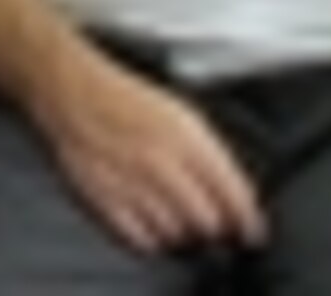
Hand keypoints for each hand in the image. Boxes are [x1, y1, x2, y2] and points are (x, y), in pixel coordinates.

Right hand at [33, 51, 266, 255]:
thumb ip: (210, 153)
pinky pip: (141, 237)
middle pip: (207, 220)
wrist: (76, 92)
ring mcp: (133, 182)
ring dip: (184, 230)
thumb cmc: (128, 100)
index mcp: (186, 136)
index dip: (248, 217)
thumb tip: (236, 190)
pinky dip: (152, 238)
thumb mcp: (182, 114)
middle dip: (216, 225)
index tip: (254, 230)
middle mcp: (162, 162)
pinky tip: (154, 224)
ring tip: (180, 217)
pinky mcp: (105, 198)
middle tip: (214, 222)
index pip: (231, 191)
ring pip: (176, 232)